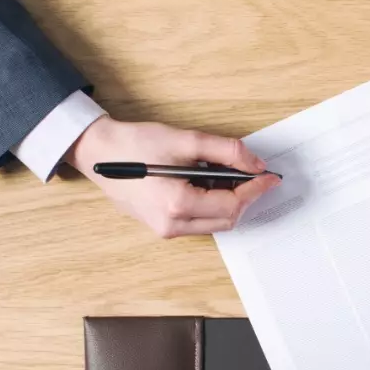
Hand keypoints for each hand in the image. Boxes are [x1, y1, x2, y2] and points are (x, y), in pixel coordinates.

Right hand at [68, 115, 280, 237]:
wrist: (98, 152)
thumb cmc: (135, 144)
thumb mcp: (185, 140)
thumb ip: (225, 150)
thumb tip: (255, 164)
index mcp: (177, 205)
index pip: (231, 204)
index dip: (255, 190)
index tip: (270, 176)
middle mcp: (172, 225)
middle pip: (226, 220)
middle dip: (245, 198)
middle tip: (254, 175)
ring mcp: (165, 229)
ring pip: (214, 224)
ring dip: (228, 202)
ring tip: (229, 175)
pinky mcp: (162, 227)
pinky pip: (198, 222)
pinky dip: (212, 205)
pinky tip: (209, 183)